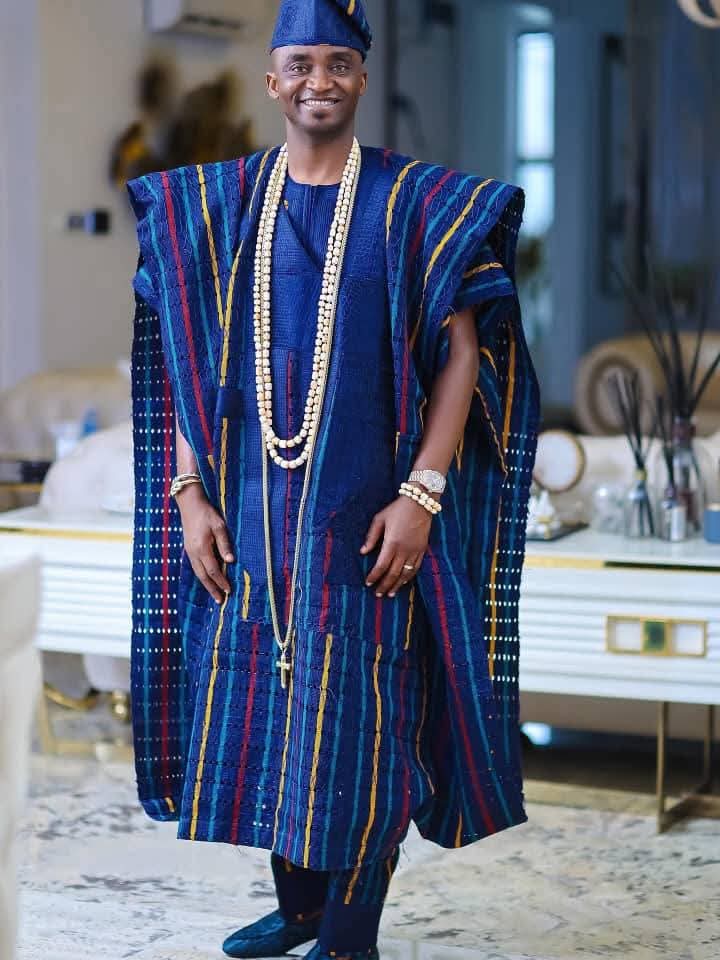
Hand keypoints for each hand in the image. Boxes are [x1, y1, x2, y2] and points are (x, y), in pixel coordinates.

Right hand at [176, 484, 233, 602]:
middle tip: (220, 601)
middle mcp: (193, 553)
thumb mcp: (219, 527)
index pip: (213, 570)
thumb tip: (230, 562)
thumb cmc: (207, 514)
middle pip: (203, 576)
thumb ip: (224, 544)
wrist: (190, 504)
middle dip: (212, 589)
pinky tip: (207, 579)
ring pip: (197, 573)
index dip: (221, 582)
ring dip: (206, 584)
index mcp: (202, 548)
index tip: (229, 591)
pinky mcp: (188, 548)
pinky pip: (195, 567)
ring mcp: (189, 551)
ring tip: (214, 594)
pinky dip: (202, 576)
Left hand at [360, 495, 431, 597]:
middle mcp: (404, 550)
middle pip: (393, 573)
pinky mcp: (423, 549)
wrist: (420, 502)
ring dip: (397, 585)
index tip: (368, 583)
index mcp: (391, 543)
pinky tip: (404, 582)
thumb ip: (371, 537)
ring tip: (390, 594)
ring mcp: (415, 550)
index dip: (374, 577)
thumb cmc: (397, 509)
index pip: (381, 566)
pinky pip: (416, 568)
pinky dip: (409, 577)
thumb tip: (363, 552)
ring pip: (406, 574)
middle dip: (384, 585)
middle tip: (378, 594)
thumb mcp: (380, 519)